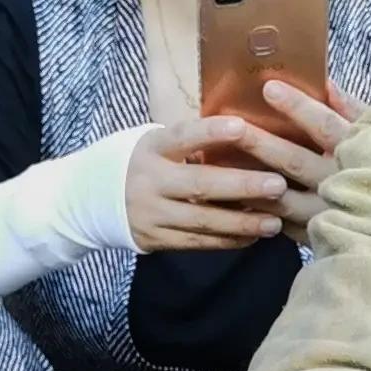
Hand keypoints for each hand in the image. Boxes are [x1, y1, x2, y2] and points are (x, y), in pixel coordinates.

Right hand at [123, 116, 287, 254]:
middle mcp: (149, 181)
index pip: (183, 136)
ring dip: (242, 223)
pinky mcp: (154, 239)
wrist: (92, 199)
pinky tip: (252, 237)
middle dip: (242, 186)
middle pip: (200, 185)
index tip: (242, 127)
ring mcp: (151, 214)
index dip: (211, 132)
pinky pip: (197, 243)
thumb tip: (246, 134)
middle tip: (278, 185)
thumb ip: (192, 142)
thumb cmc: (143, 162)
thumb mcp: (157, 142)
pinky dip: (227, 240)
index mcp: (152, 148)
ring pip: (202, 221)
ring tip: (275, 222)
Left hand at [228, 77, 354, 240]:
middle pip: (293, 160)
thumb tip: (325, 81)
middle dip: (259, 142)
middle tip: (231, 126)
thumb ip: (354, 109)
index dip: (297, 107)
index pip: (324, 126)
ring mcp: (327, 214)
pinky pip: (281, 226)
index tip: (268, 88)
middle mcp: (340, 184)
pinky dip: (256, 213)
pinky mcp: (318, 237)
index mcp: (357, 153)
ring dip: (248, 181)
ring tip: (218, 165)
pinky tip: (232, 200)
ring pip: (280, 198)